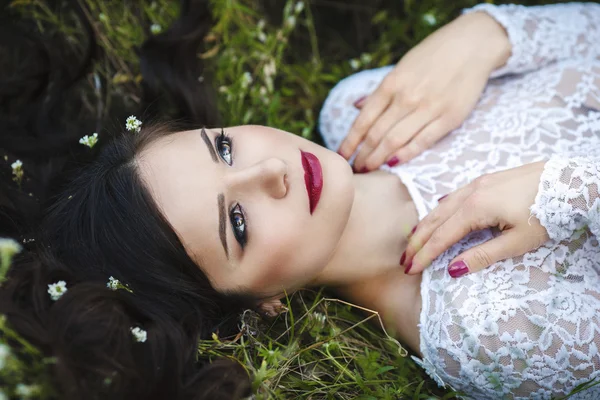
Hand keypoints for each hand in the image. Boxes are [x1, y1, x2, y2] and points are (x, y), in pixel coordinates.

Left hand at [338, 12, 509, 171]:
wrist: (472, 45)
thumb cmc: (433, 56)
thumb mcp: (402, 67)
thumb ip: (380, 91)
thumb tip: (356, 107)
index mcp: (391, 84)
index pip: (363, 120)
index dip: (350, 142)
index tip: (342, 156)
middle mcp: (406, 97)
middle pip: (376, 135)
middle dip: (362, 155)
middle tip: (355, 169)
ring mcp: (428, 108)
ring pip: (395, 141)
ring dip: (379, 159)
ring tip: (369, 169)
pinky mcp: (449, 118)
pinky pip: (422, 142)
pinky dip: (406, 155)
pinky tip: (394, 164)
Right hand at [402, 161, 549, 276]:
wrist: (570, 181)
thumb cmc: (546, 213)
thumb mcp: (518, 242)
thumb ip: (482, 256)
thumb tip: (453, 270)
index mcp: (475, 209)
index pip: (441, 237)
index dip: (425, 255)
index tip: (411, 269)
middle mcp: (470, 193)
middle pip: (435, 220)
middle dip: (418, 241)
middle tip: (404, 260)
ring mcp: (477, 183)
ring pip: (441, 206)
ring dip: (426, 225)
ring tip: (413, 241)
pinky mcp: (486, 179)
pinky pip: (454, 195)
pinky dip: (439, 209)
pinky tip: (437, 212)